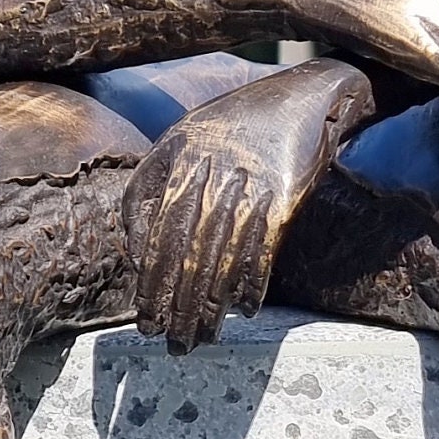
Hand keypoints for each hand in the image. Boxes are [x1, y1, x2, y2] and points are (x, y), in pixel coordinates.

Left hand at [123, 62, 372, 353]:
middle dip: (174, 305)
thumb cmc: (234, 124)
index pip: (155, 233)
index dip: (150, 281)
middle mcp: (209, 173)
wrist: (302, 95)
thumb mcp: (179, 141)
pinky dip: (251, 283)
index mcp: (178, 159)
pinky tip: (244, 311)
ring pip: (220, 259)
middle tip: (169, 343)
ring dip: (209, 307)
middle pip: (184, 253)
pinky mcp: (282, 196)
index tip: (146, 315)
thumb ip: (150, 190)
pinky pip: (262, 249)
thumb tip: (136, 253)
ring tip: (200, 338)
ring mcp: (247, 185)